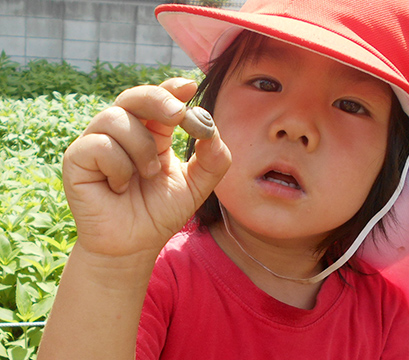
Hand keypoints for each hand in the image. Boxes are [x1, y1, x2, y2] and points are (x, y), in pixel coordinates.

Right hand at [62, 78, 230, 257]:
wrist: (135, 246)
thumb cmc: (161, 212)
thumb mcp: (196, 186)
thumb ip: (213, 160)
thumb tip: (212, 129)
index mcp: (151, 133)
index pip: (158, 100)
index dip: (171, 89)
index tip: (189, 87)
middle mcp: (123, 132)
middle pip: (134, 96)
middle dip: (157, 99)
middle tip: (178, 115)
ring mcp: (97, 143)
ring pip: (116, 118)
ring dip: (141, 148)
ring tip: (147, 175)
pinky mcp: (77, 159)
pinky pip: (98, 144)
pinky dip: (118, 166)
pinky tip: (119, 186)